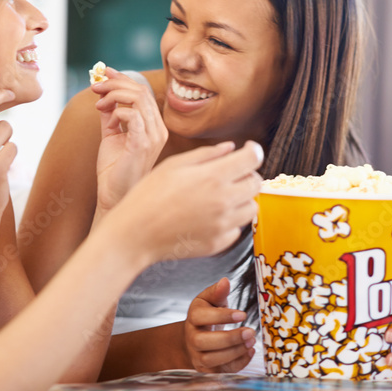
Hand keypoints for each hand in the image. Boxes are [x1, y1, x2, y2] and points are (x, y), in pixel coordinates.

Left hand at [91, 68, 167, 211]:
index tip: (103, 73)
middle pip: (141, 90)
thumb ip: (110, 116)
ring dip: (114, 94)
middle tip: (96, 86)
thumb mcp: (111, 136)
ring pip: (138, 98)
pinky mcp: (143, 145)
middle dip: (115, 82)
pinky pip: (133, 115)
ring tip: (98, 103)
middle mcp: (158, 129)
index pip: (143, 92)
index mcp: (153, 126)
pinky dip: (117, 112)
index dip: (123, 78)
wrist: (112, 196)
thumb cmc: (114, 170)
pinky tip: (109, 120)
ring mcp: (153, 137)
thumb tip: (103, 95)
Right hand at [106, 141, 262, 263]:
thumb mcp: (173, 165)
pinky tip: (209, 216)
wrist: (135, 234)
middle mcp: (223, 201)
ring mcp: (223, 225)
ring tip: (219, 197)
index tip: (248, 150)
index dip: (253, 150)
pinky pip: (236, 229)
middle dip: (247, 174)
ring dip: (241, 199)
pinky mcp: (218, 243)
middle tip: (230, 174)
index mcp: (213, 177)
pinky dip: (229, 221)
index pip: (252, 159)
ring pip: (251, 208)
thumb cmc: (148, 196)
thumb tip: (230, 148)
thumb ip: (205, 154)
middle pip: (256, 183)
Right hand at [184, 278, 256, 372]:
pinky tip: (250, 351)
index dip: (222, 316)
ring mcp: (198, 356)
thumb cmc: (207, 315)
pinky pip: (221, 371)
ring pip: (212, 359)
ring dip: (234, 352)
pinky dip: (238, 363)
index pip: (201, 317)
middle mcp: (192, 338)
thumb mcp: (210, 301)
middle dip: (229, 338)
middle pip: (204, 342)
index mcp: (193, 317)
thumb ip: (217, 292)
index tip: (242, 314)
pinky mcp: (207, 370)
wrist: (195, 338)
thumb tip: (225, 281)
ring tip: (252, 341)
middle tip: (251, 332)